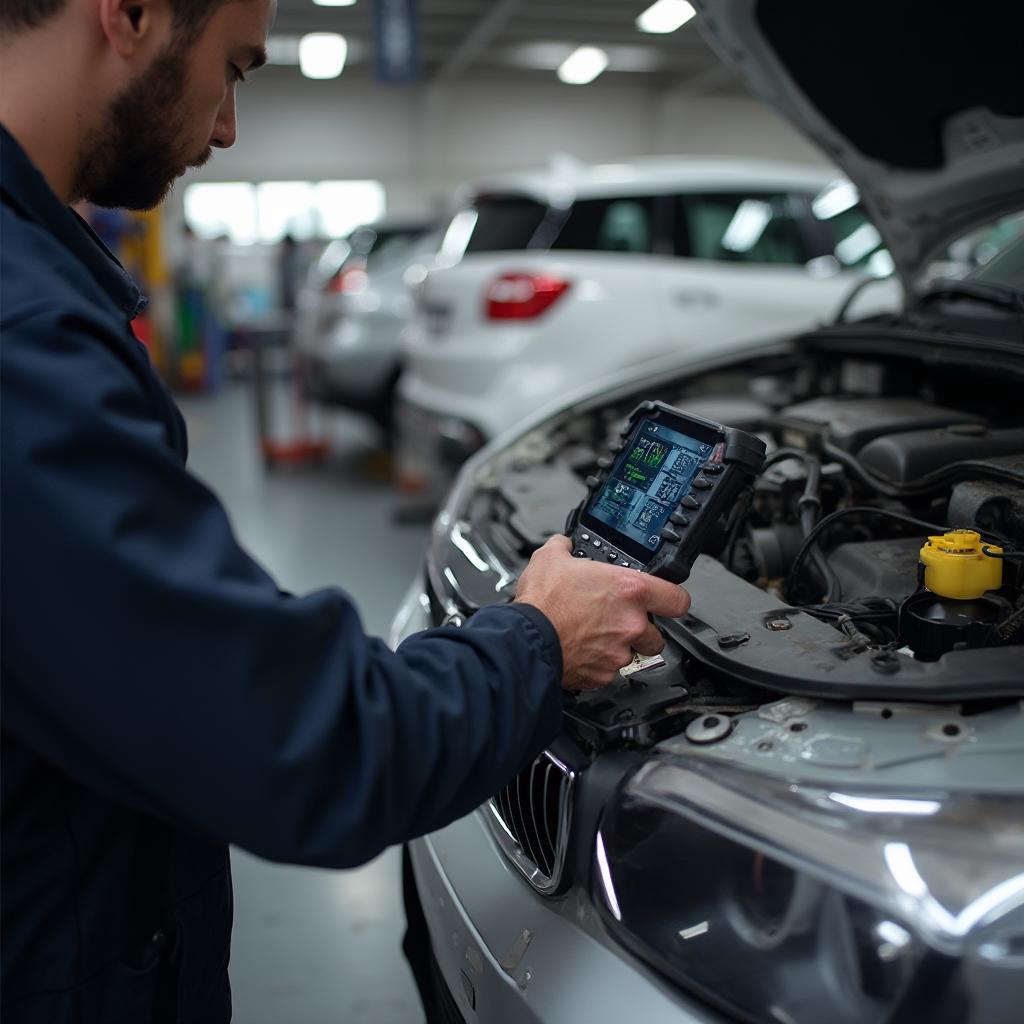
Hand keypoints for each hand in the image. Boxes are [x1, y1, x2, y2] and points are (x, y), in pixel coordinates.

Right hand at [514, 535, 690, 689]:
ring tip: (597, 638)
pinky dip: (599, 665)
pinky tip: (583, 653)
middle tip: (619, 621)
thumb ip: (564, 547)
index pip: (678, 599)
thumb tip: (563, 545)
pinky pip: (610, 672)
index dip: (674, 600)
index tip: (667, 601)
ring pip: (634, 655)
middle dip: (641, 629)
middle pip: (659, 634)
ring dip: (620, 648)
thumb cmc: (542, 603)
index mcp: (629, 590)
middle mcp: (631, 623)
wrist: (526, 640)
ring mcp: (619, 652)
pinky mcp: (604, 675)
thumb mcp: (551, 558)